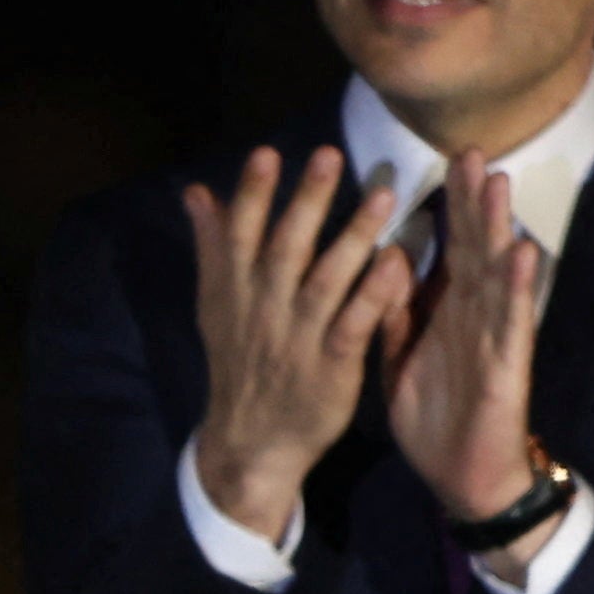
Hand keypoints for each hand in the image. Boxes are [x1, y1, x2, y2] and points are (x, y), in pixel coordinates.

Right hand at [183, 146, 413, 543]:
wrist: (252, 440)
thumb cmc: (241, 362)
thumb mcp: (216, 305)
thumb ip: (214, 246)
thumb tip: (197, 191)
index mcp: (235, 291)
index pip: (240, 234)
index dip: (254, 195)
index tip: (268, 153)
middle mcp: (264, 309)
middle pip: (286, 249)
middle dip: (307, 203)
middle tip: (330, 156)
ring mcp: (298, 338)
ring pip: (327, 281)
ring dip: (353, 236)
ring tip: (383, 195)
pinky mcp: (332, 367)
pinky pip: (355, 324)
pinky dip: (375, 294)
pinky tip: (396, 263)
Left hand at [382, 147, 548, 537]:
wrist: (460, 476)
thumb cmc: (435, 416)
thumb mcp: (399, 356)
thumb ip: (393, 311)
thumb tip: (383, 260)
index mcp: (446, 313)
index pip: (449, 249)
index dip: (448, 207)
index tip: (444, 159)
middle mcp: (474, 316)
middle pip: (476, 249)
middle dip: (474, 202)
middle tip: (472, 150)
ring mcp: (494, 337)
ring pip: (497, 274)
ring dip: (499, 229)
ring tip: (499, 184)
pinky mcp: (506, 366)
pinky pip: (511, 322)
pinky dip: (517, 287)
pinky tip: (524, 252)